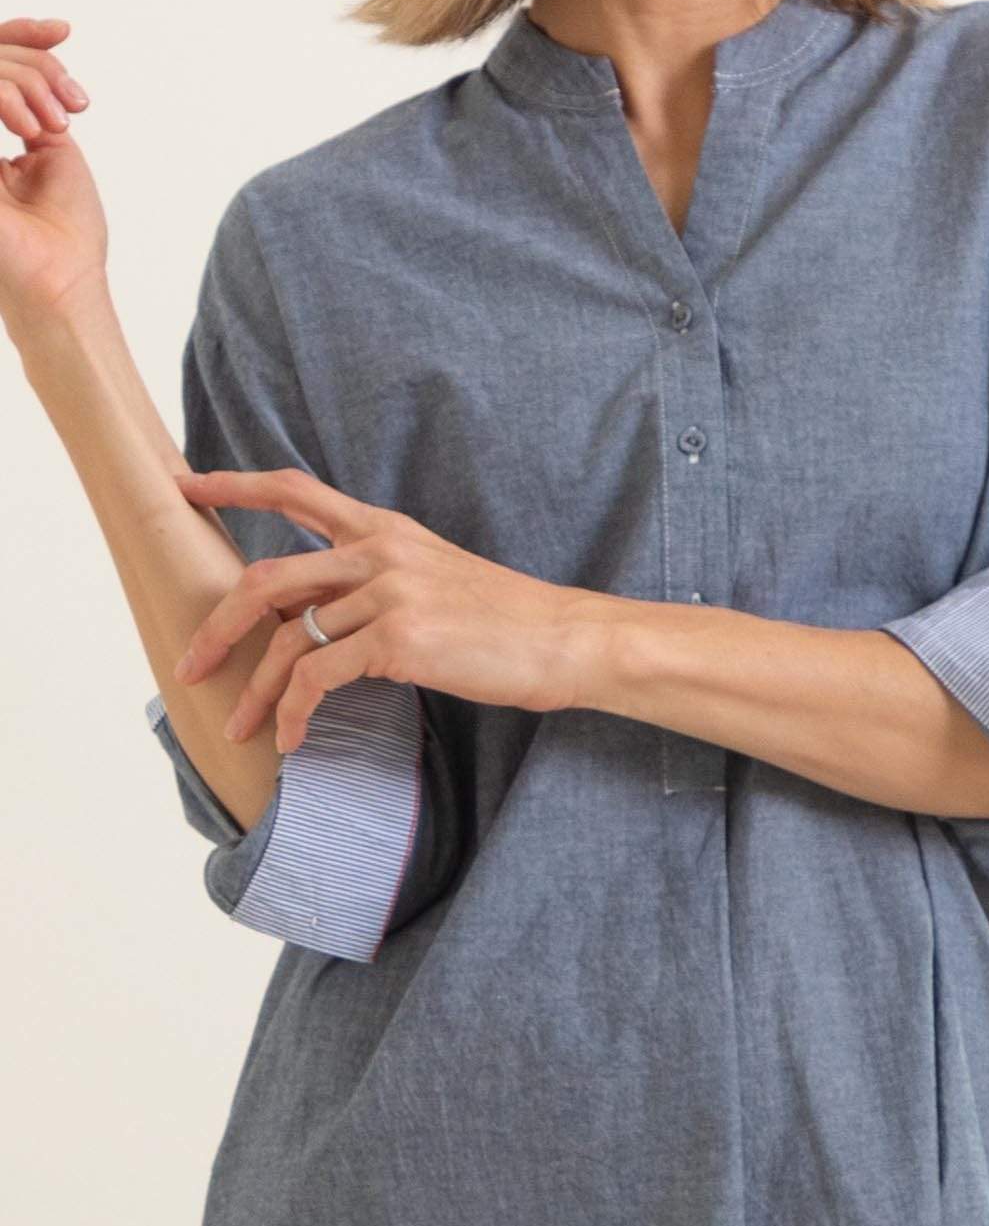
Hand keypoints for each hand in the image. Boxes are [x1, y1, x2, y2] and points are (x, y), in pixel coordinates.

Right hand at [0, 16, 107, 339]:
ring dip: (21, 83)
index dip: (23, 37)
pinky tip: (29, 128)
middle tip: (68, 111)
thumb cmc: (65, 232)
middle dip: (32, 65)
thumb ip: (36, 105)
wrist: (58, 280)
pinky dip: (4, 96)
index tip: (63, 29)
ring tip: (51, 127)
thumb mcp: (56, 154)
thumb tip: (32, 65)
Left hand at [170, 466, 591, 751]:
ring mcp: (389, 592)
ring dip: (257, 692)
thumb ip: (377, 580)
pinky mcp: (400, 638)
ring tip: (241, 727)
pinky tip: (293, 739)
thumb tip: (323, 614)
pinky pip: (320, 678)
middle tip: (191, 665)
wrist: (563, 638)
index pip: (296, 490)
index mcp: (386, 528)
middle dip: (217, 626)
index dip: (235, 486)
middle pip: (269, 580)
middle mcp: (381, 550)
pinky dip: (295, 713)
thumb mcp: (437, 576)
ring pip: (291, 640)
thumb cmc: (507, 618)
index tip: (188, 487)